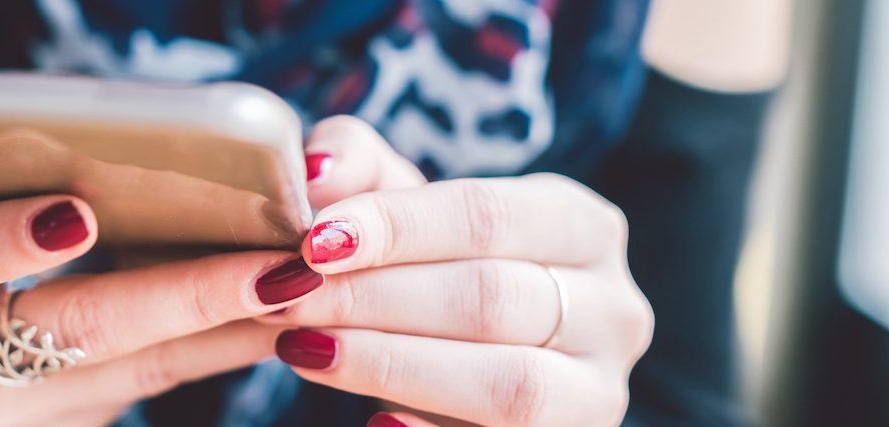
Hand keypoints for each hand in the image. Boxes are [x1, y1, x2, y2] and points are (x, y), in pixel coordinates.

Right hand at [0, 179, 323, 425]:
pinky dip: (223, 343)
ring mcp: (17, 417)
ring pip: (143, 366)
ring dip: (233, 324)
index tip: (78, 214)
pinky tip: (281, 314)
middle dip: (188, 294)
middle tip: (275, 265)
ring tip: (305, 286)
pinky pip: (161, 381)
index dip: (7, 240)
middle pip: (81, 329)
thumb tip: (111, 140)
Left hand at [263, 116, 653, 425]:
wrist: (476, 355)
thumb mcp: (405, 208)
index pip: (486, 215)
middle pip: (488, 297)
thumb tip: (314, 176)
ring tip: (303, 347)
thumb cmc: (434, 268)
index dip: (395, 227)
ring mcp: (600, 389)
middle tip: (286, 297)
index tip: (313, 240)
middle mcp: (614, 308)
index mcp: (582, 226)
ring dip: (389, 364)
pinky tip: (373, 422)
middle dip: (372, 298)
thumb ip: (359, 169)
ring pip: (505, 381)